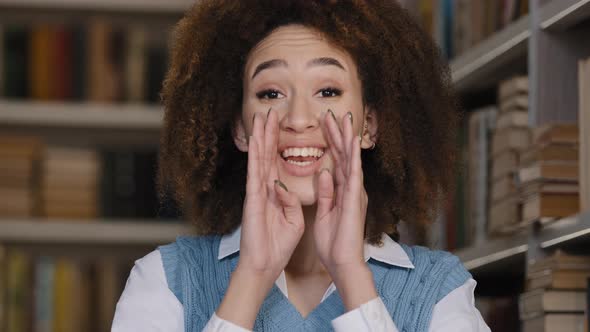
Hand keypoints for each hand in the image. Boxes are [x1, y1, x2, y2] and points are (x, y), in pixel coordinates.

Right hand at [237, 108, 304, 281]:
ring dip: (261, 137)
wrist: (265, 265)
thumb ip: (291, 202)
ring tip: (262, 117)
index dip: (278, 145)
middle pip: (266, 155)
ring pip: (259, 158)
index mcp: (274, 194)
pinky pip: (254, 172)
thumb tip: (283, 187)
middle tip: (270, 112)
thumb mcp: (294, 221)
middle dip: (268, 134)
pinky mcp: (253, 198)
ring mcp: (257, 192)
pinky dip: (254, 155)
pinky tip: (255, 139)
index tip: (281, 127)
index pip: (276, 163)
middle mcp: (263, 189)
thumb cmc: (278, 246)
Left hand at [314, 110, 367, 276]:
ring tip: (344, 118)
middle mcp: (352, 189)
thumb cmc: (334, 243)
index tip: (324, 124)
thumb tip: (324, 173)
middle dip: (338, 134)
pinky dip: (353, 156)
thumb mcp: (325, 213)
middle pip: (344, 156)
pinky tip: (352, 140)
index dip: (330, 142)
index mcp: (343, 192)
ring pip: (351, 159)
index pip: (336, 161)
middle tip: (333, 113)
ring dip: (347, 138)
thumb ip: (326, 193)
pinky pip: (354, 173)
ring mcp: (355, 193)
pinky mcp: (355, 199)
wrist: (342, 263)